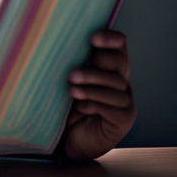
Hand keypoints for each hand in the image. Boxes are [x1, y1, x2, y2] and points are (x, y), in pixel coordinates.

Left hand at [60, 28, 136, 160]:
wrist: (69, 138)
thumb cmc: (65, 104)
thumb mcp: (66, 80)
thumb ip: (69, 62)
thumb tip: (51, 40)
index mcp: (107, 65)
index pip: (119, 44)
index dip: (110, 38)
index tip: (92, 39)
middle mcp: (120, 79)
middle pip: (119, 63)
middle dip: (95, 68)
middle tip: (72, 75)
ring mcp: (125, 99)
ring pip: (116, 86)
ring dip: (92, 87)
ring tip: (71, 91)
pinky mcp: (124, 119)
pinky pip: (115, 108)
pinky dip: (96, 104)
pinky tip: (81, 107)